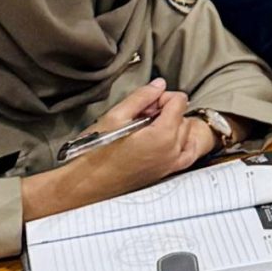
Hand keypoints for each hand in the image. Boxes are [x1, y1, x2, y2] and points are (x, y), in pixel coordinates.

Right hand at [28, 83, 215, 218]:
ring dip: (172, 126)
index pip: (180, 101)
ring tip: (148, 128)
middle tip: (142, 115)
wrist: (85, 185)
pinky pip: (186, 154)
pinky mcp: (165, 174)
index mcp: (162, 136)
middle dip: (166, 111)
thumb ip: (141, 97)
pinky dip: (182, 144)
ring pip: (186, 134)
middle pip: (183, 117)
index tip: (146, 103)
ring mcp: (171, 165)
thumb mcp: (115, 117)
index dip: (163, 97)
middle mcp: (172, 151)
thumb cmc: (95, 154)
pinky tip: (164, 141)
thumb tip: (159, 85)